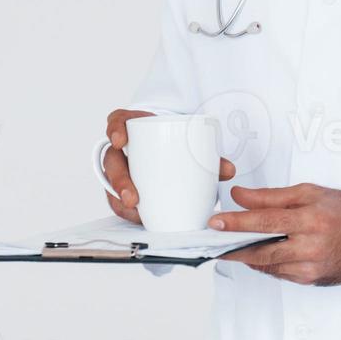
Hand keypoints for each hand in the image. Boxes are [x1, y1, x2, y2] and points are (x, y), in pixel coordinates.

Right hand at [102, 109, 236, 224]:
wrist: (171, 141)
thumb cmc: (175, 138)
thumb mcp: (188, 139)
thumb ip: (208, 154)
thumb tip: (229, 170)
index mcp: (134, 125)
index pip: (117, 121)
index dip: (115, 129)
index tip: (120, 141)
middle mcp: (122, 147)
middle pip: (112, 161)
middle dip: (119, 181)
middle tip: (133, 199)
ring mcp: (120, 166)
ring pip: (112, 185)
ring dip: (121, 202)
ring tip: (138, 215)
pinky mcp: (122, 183)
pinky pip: (117, 198)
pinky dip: (127, 209)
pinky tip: (138, 218)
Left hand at [208, 183, 340, 285]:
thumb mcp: (310, 193)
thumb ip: (272, 197)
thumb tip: (240, 197)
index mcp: (310, 220)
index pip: (264, 221)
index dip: (237, 222)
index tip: (215, 222)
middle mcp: (310, 247)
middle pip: (261, 250)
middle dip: (233, 247)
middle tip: (214, 241)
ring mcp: (310, 268)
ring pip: (267, 265)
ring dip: (248, 256)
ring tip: (233, 245)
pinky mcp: (310, 281)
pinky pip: (279, 273)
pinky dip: (267, 264)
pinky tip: (261, 253)